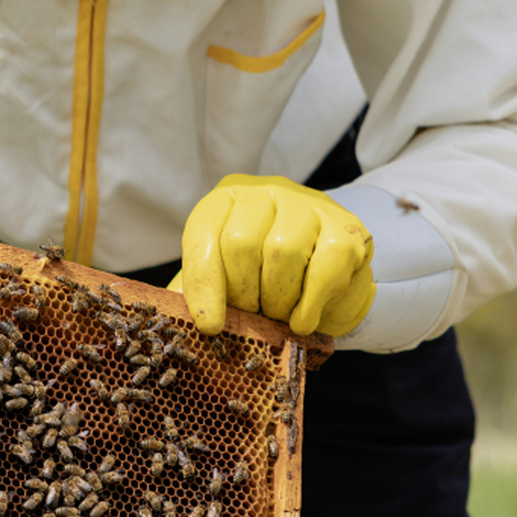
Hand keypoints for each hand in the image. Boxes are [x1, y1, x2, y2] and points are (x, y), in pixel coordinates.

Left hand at [174, 174, 374, 336]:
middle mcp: (266, 191)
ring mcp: (309, 204)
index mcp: (225, 200)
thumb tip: (171, 318)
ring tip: (278, 317)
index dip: (203, 284)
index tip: (210, 326)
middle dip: (244, 295)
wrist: (327, 274)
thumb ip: (196, 292)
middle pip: (241, 244)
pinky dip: (310, 305)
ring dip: (278, 301)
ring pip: (283, 253)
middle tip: (252, 317)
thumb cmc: (263, 279)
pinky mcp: (345, 227)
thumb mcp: (224, 279)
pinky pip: (324, 268)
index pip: (204, 236)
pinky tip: (302, 322)